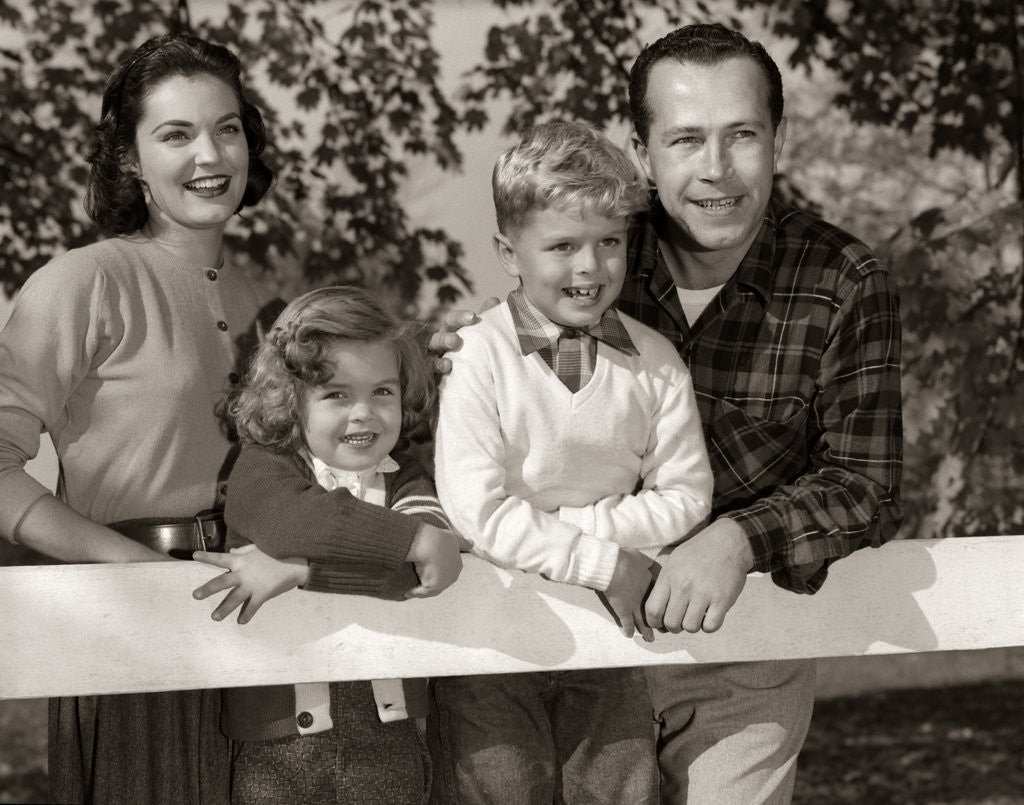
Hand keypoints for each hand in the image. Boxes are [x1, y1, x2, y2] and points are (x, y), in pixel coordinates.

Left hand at [192, 544, 309, 623]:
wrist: (295, 562)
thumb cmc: (277, 552)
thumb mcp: (259, 548)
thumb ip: (243, 551)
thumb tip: (231, 552)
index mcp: (241, 561)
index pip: (221, 558)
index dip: (207, 557)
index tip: (194, 556)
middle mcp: (243, 574)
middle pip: (221, 582)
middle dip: (208, 589)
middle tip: (195, 596)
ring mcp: (252, 585)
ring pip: (234, 599)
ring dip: (224, 609)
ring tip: (215, 617)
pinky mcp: (263, 594)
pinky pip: (252, 607)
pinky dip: (247, 615)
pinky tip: (241, 621)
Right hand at [404, 523, 462, 597]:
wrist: (430, 543)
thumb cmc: (439, 538)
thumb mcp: (454, 538)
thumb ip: (463, 542)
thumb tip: (472, 543)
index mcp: (457, 565)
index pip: (446, 571)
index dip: (436, 571)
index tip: (426, 570)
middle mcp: (453, 576)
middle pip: (438, 581)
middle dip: (429, 582)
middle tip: (416, 579)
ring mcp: (444, 583)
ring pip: (430, 588)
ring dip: (421, 589)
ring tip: (410, 589)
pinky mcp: (433, 587)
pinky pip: (422, 592)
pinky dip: (414, 592)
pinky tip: (407, 592)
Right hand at [428, 299, 498, 373]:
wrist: (467, 382)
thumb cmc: (471, 352)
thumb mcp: (479, 337)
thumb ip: (486, 320)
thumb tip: (494, 299)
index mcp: (450, 332)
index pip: (452, 320)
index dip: (460, 318)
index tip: (473, 317)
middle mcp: (439, 345)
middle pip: (438, 338)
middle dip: (446, 338)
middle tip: (456, 341)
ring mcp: (432, 361)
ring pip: (430, 358)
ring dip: (438, 361)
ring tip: (448, 364)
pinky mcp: (432, 379)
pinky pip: (429, 377)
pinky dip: (434, 378)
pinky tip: (442, 380)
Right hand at [600, 548, 656, 641]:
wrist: (613, 566)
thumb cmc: (626, 559)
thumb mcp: (640, 557)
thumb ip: (647, 562)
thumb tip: (651, 563)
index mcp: (650, 583)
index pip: (661, 597)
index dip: (663, 604)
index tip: (666, 609)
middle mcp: (645, 597)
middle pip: (655, 612)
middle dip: (659, 622)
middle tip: (663, 629)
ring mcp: (634, 605)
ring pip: (643, 622)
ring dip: (646, 631)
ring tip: (650, 638)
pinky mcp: (623, 610)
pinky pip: (627, 623)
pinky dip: (628, 630)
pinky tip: (629, 635)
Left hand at [644, 518, 752, 633]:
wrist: (728, 542)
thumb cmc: (698, 553)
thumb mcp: (673, 562)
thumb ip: (663, 585)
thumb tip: (655, 614)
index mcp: (669, 577)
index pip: (652, 610)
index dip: (655, 622)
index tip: (661, 622)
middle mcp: (684, 586)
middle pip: (671, 623)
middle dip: (674, 627)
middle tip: (681, 619)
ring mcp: (703, 593)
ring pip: (690, 627)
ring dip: (693, 626)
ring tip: (696, 615)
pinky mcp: (722, 600)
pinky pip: (711, 626)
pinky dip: (709, 626)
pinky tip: (710, 615)